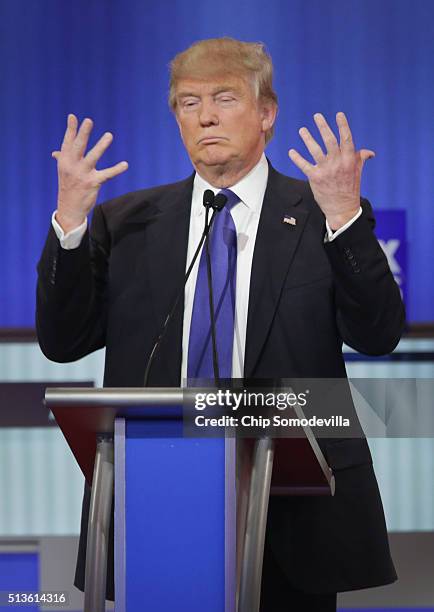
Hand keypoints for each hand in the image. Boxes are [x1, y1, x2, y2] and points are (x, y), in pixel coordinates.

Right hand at [52, 114, 127, 231]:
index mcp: (64, 161)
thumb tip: (55, 152)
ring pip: (93, 157)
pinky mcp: (93, 183)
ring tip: (109, 135)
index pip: (67, 142)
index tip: (72, 117)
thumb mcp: (63, 172)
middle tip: (89, 121)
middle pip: (78, 146)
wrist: (69, 208)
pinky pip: (107, 174)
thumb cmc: (68, 188)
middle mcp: (72, 166)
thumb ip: (62, 159)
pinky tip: (125, 164)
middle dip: (83, 133)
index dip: (70, 129)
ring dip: (101, 146)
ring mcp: (82, 174)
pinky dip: (116, 169)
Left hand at [288, 112, 374, 229]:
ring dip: (308, 138)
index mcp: (349, 160)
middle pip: (329, 140)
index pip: (346, 139)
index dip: (343, 125)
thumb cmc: (350, 189)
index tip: (339, 115)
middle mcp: (337, 163)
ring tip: (302, 130)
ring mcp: (326, 170)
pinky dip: (297, 158)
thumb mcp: (357, 172)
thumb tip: (369, 152)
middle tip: (317, 116)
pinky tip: (291, 151)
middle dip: (323, 127)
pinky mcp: (315, 178)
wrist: (342, 208)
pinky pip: (304, 165)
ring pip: (315, 150)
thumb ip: (360, 159)